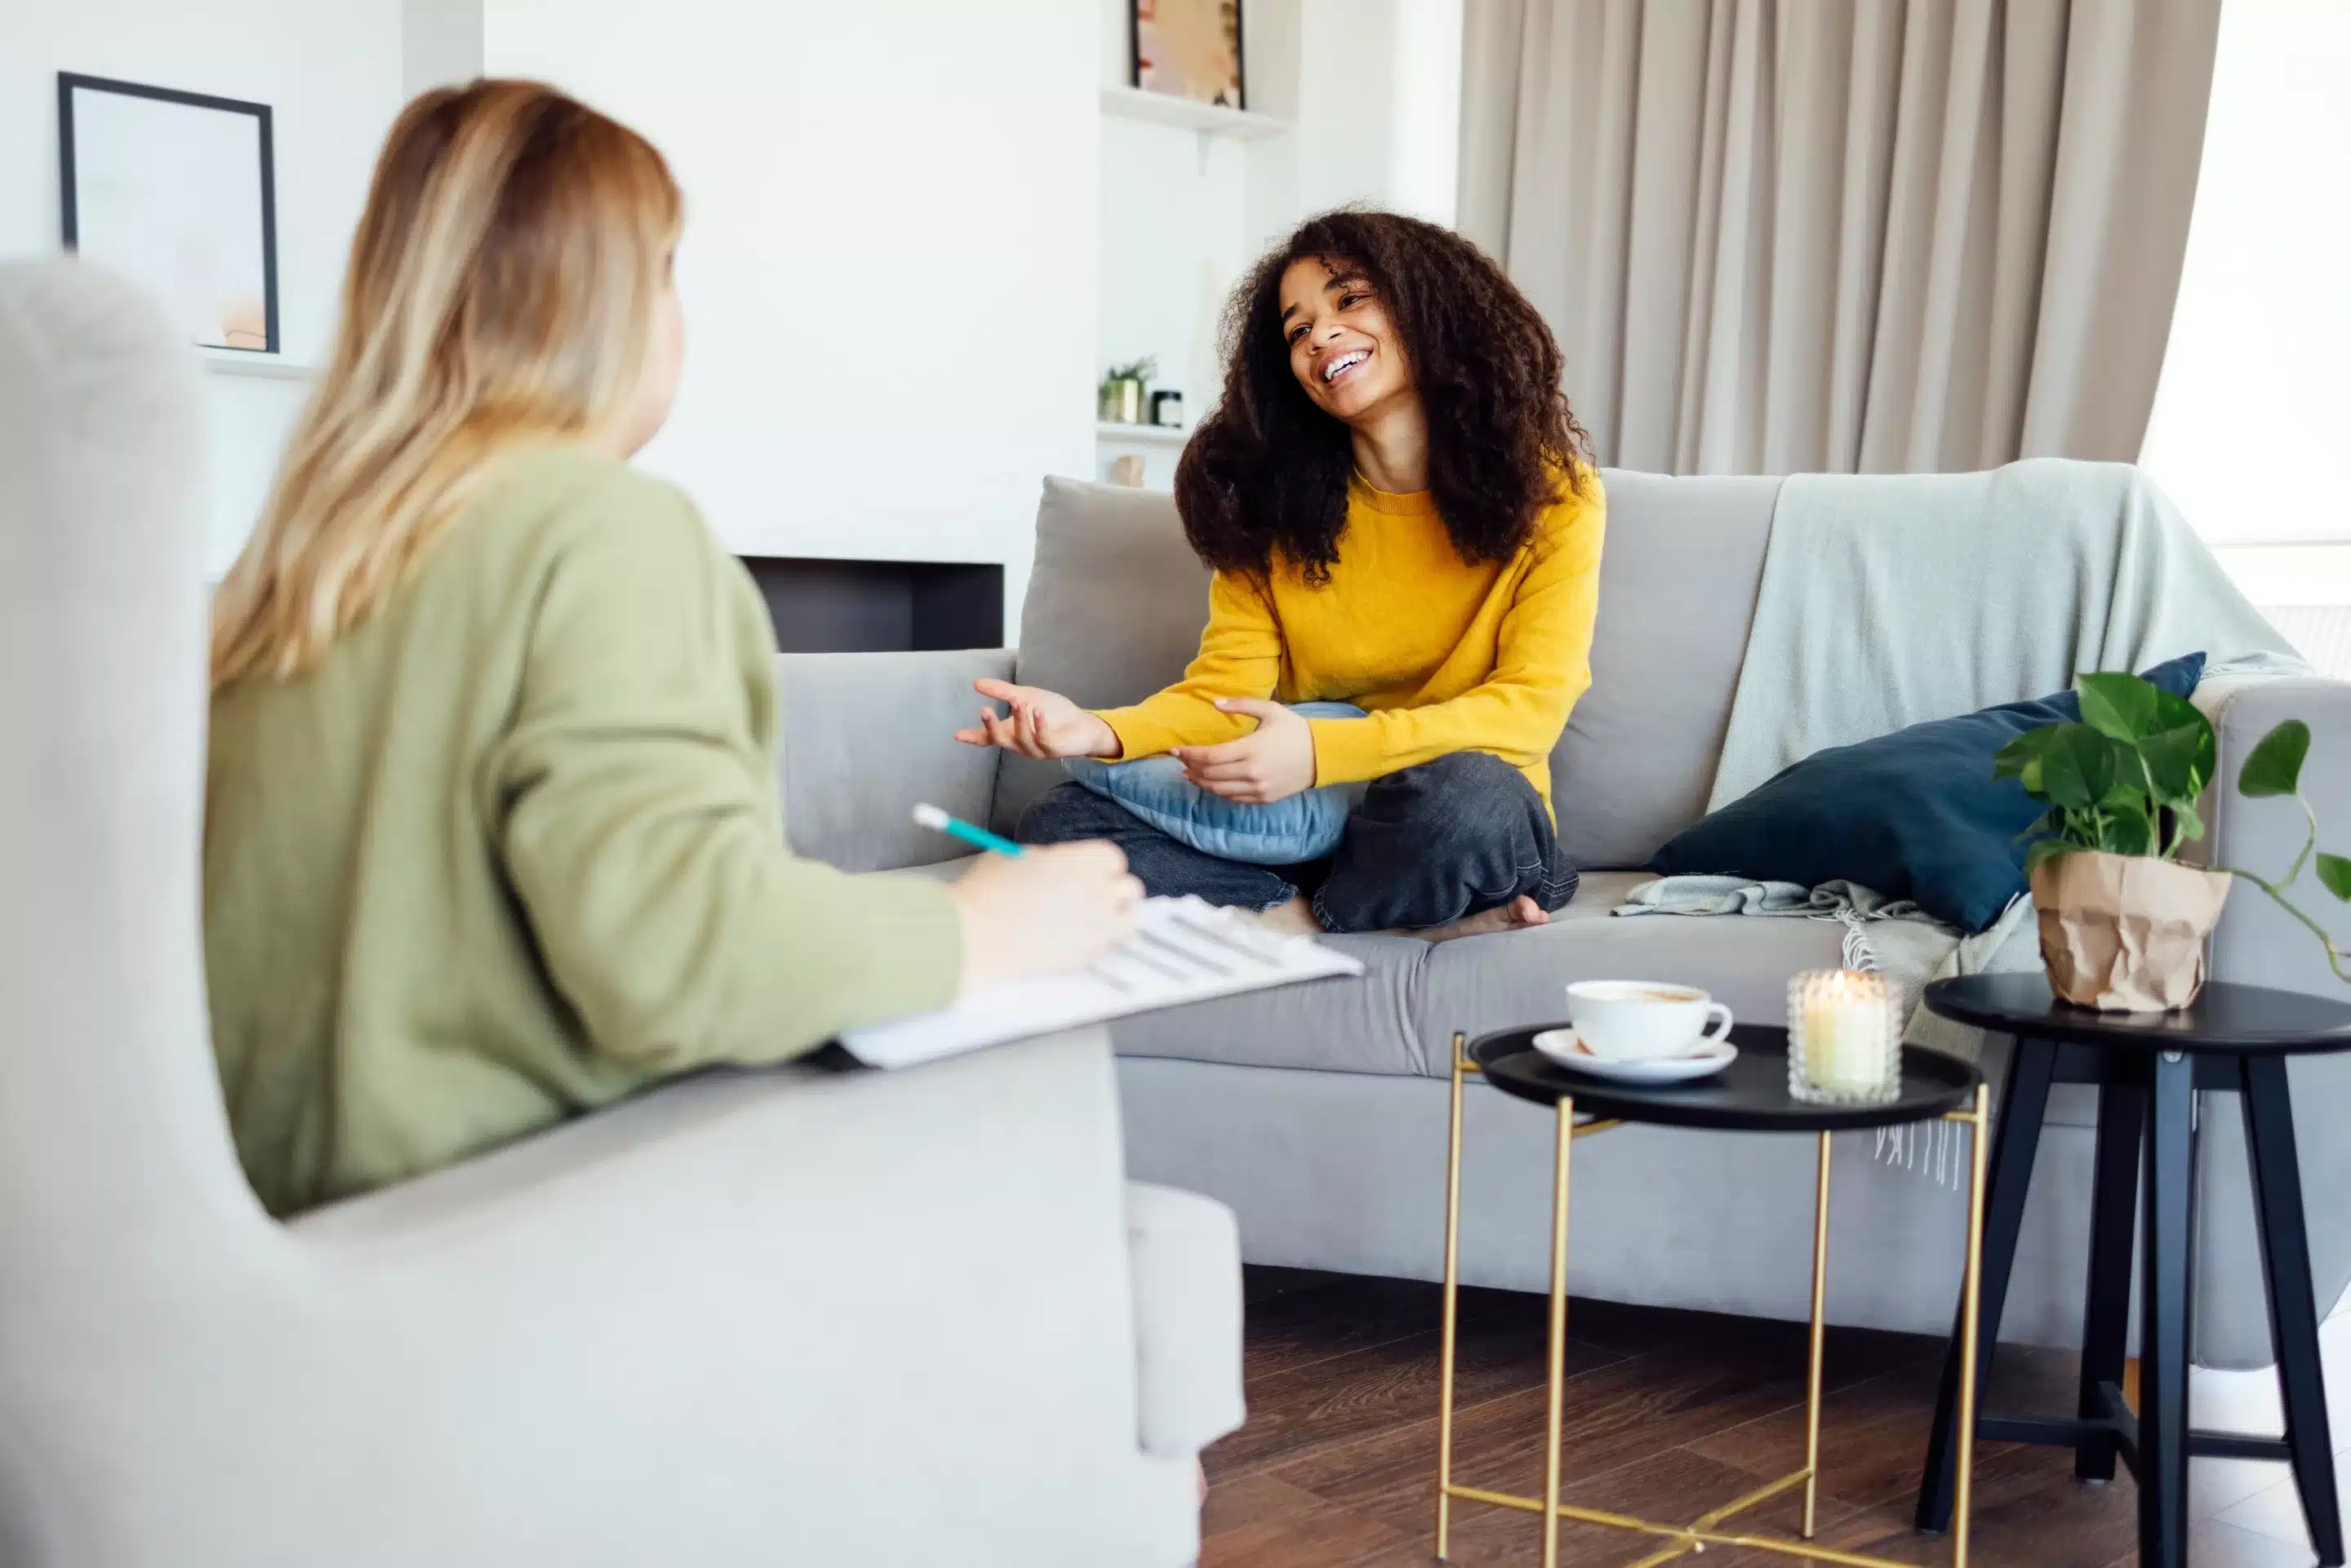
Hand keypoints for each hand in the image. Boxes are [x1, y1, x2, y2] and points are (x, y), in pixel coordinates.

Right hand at [948, 842, 1143, 990]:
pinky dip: (1109, 943)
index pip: (1111, 859)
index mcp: (1074, 860)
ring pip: (1131, 918)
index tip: (1093, 877)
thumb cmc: (984, 895)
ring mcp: (1094, 922)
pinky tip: (1091, 942)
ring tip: (1103, 923)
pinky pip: (1115, 945)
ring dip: (1120, 919)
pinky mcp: (1087, 952)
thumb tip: (1058, 866)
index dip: (1103, 868)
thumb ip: (1045, 859)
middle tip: (1101, 900)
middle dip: (1117, 893)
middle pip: (1129, 887)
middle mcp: (1092, 889)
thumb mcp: (1012, 858)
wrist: (974, 936)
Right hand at [953, 679, 1120, 759]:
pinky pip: (1043, 739)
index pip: (988, 737)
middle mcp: (1020, 744)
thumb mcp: (1025, 696)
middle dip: (991, 727)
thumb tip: (976, 683)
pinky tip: (1037, 711)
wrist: (1082, 724)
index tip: (957, 735)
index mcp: (1011, 733)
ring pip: (1022, 739)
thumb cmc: (1053, 712)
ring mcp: (1036, 750)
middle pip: (1000, 739)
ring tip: (1019, 703)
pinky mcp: (1053, 750)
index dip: (973, 736)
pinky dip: (1038, 725)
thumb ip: (1002, 692)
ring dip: (1019, 721)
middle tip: (984, 711)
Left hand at [1171, 698, 1317, 803]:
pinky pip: (1234, 798)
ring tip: (1190, 774)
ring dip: (1201, 782)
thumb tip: (1216, 703)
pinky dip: (1219, 791)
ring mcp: (1258, 788)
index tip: (1174, 750)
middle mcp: (1252, 772)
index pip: (1210, 757)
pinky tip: (1212, 783)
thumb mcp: (1270, 710)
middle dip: (1191, 767)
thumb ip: (1241, 705)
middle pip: (1210, 775)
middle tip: (1180, 761)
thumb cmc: (1295, 730)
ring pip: (1219, 789)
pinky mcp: (1264, 798)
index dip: (1189, 754)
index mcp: (1251, 749)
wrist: (1322, 756)